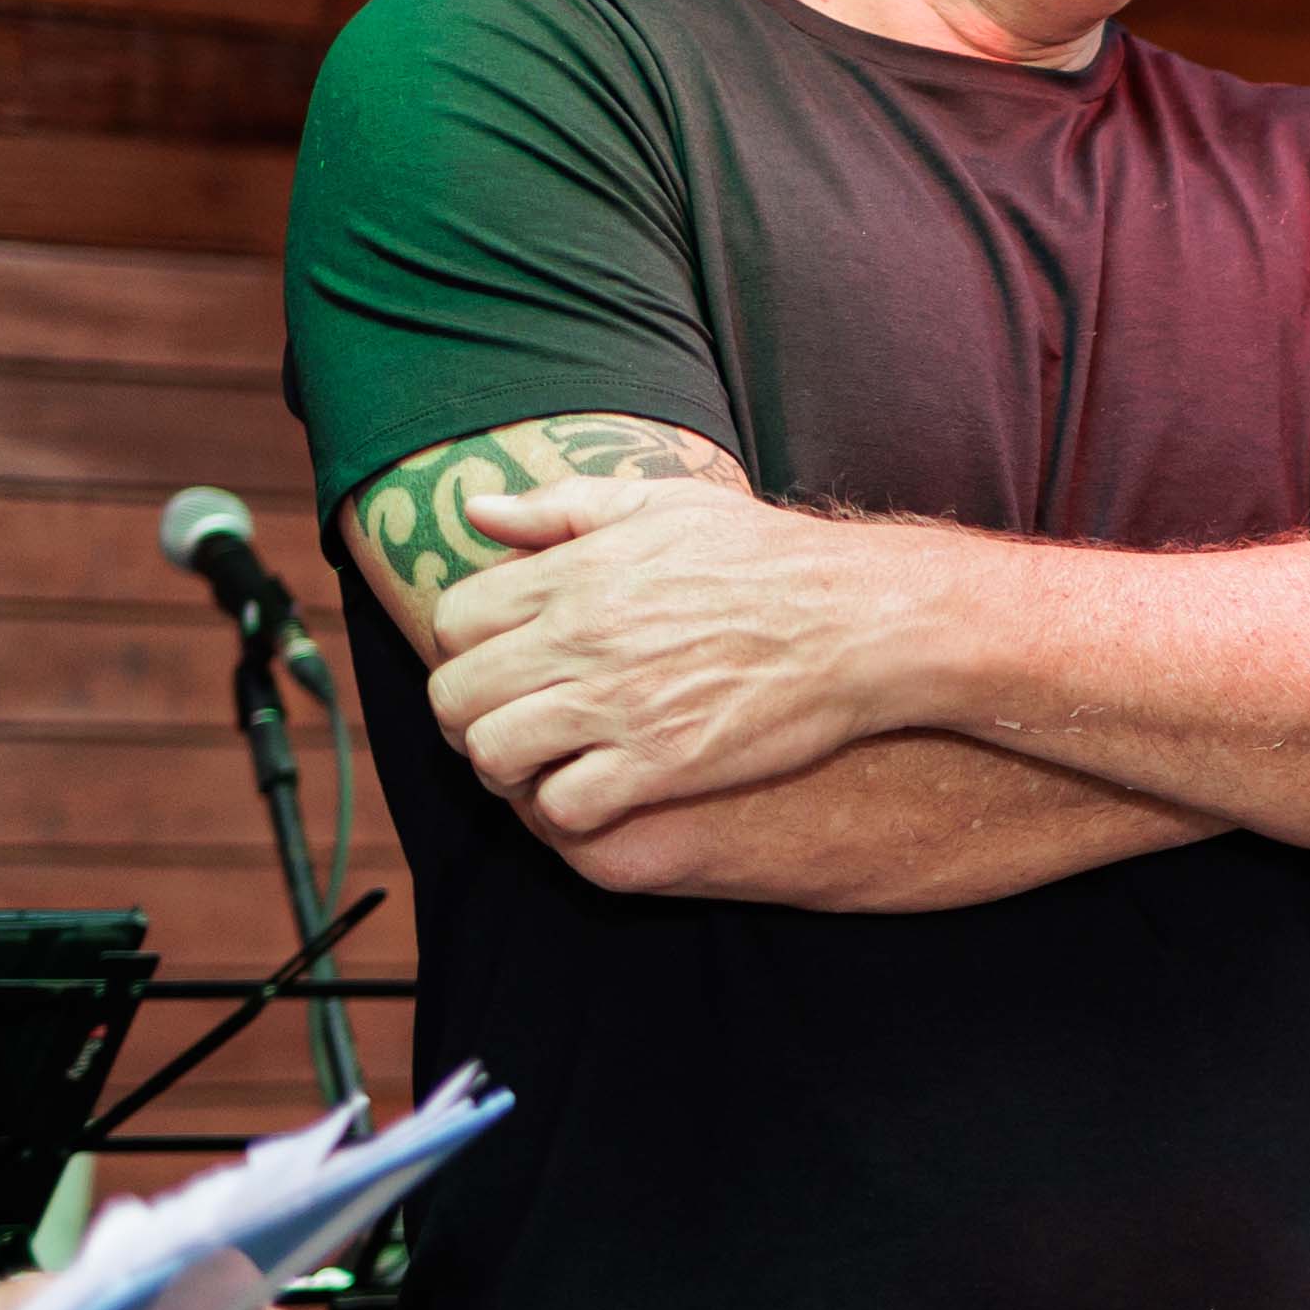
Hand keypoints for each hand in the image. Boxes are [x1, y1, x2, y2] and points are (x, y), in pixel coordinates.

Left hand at [429, 477, 900, 831]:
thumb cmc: (765, 558)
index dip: (462, 648)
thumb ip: (560, 507)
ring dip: (505, 767)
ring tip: (537, 762)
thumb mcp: (662, 503)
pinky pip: (563, 806)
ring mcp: (619, 705)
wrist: (857, 619)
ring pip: (495, 755)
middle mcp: (583, 638)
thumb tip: (476, 509)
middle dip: (466, 716)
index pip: (453, 621)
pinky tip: (590, 791)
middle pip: (457, 696)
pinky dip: (563, 807)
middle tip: (503, 720)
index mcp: (576, 573)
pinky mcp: (661, 764)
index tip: (496, 660)